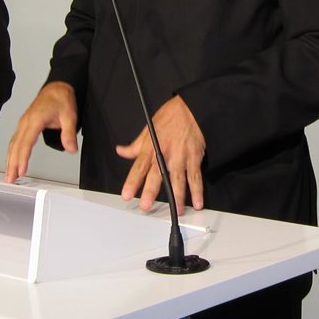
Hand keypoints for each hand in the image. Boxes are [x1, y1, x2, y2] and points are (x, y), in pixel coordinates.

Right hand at [5, 81, 77, 182]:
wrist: (57, 87)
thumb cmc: (61, 99)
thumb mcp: (69, 115)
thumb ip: (69, 133)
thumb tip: (71, 149)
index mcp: (35, 119)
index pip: (26, 142)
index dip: (23, 158)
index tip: (22, 171)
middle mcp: (26, 122)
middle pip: (16, 146)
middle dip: (12, 164)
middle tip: (10, 179)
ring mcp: (23, 123)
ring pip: (13, 144)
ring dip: (10, 160)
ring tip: (9, 175)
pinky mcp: (24, 124)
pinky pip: (15, 140)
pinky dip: (13, 152)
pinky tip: (12, 161)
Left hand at [116, 95, 205, 212]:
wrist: (192, 108)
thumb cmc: (171, 116)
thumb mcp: (149, 127)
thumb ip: (136, 144)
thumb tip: (121, 151)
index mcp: (152, 146)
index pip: (139, 166)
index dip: (132, 181)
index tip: (127, 194)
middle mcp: (166, 153)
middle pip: (157, 175)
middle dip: (151, 191)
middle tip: (146, 205)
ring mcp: (181, 156)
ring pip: (178, 179)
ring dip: (178, 196)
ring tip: (177, 210)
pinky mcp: (194, 157)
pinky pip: (195, 176)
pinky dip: (197, 191)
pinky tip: (197, 202)